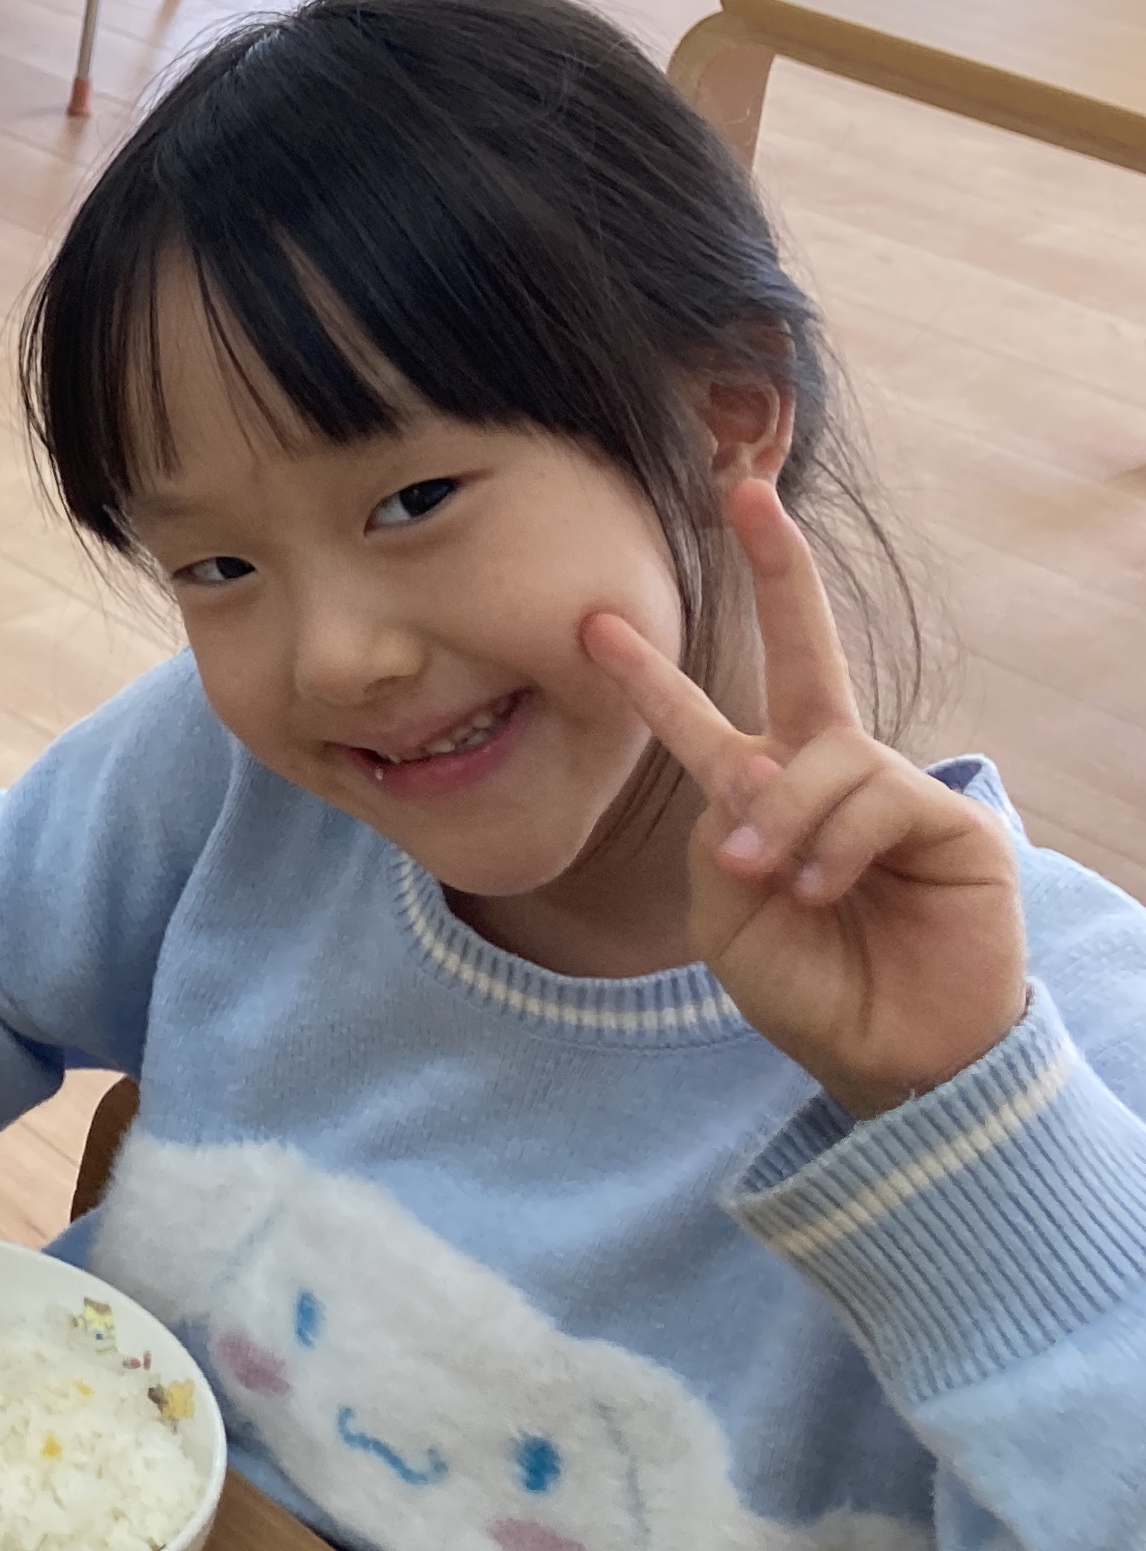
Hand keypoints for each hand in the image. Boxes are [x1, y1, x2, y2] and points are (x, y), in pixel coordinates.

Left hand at [585, 477, 1027, 1116]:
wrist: (886, 1057)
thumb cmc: (808, 986)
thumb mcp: (725, 912)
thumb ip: (720, 831)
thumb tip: (756, 767)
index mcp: (763, 798)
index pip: (701, 723)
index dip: (650, 675)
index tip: (595, 623)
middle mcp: (831, 777)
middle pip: (807, 655)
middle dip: (780, 571)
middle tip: (747, 494)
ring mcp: (895, 792)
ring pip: (823, 756)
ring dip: (782, 819)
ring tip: (772, 881)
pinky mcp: (954, 821)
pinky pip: (876, 797)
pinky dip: (832, 844)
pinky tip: (824, 889)